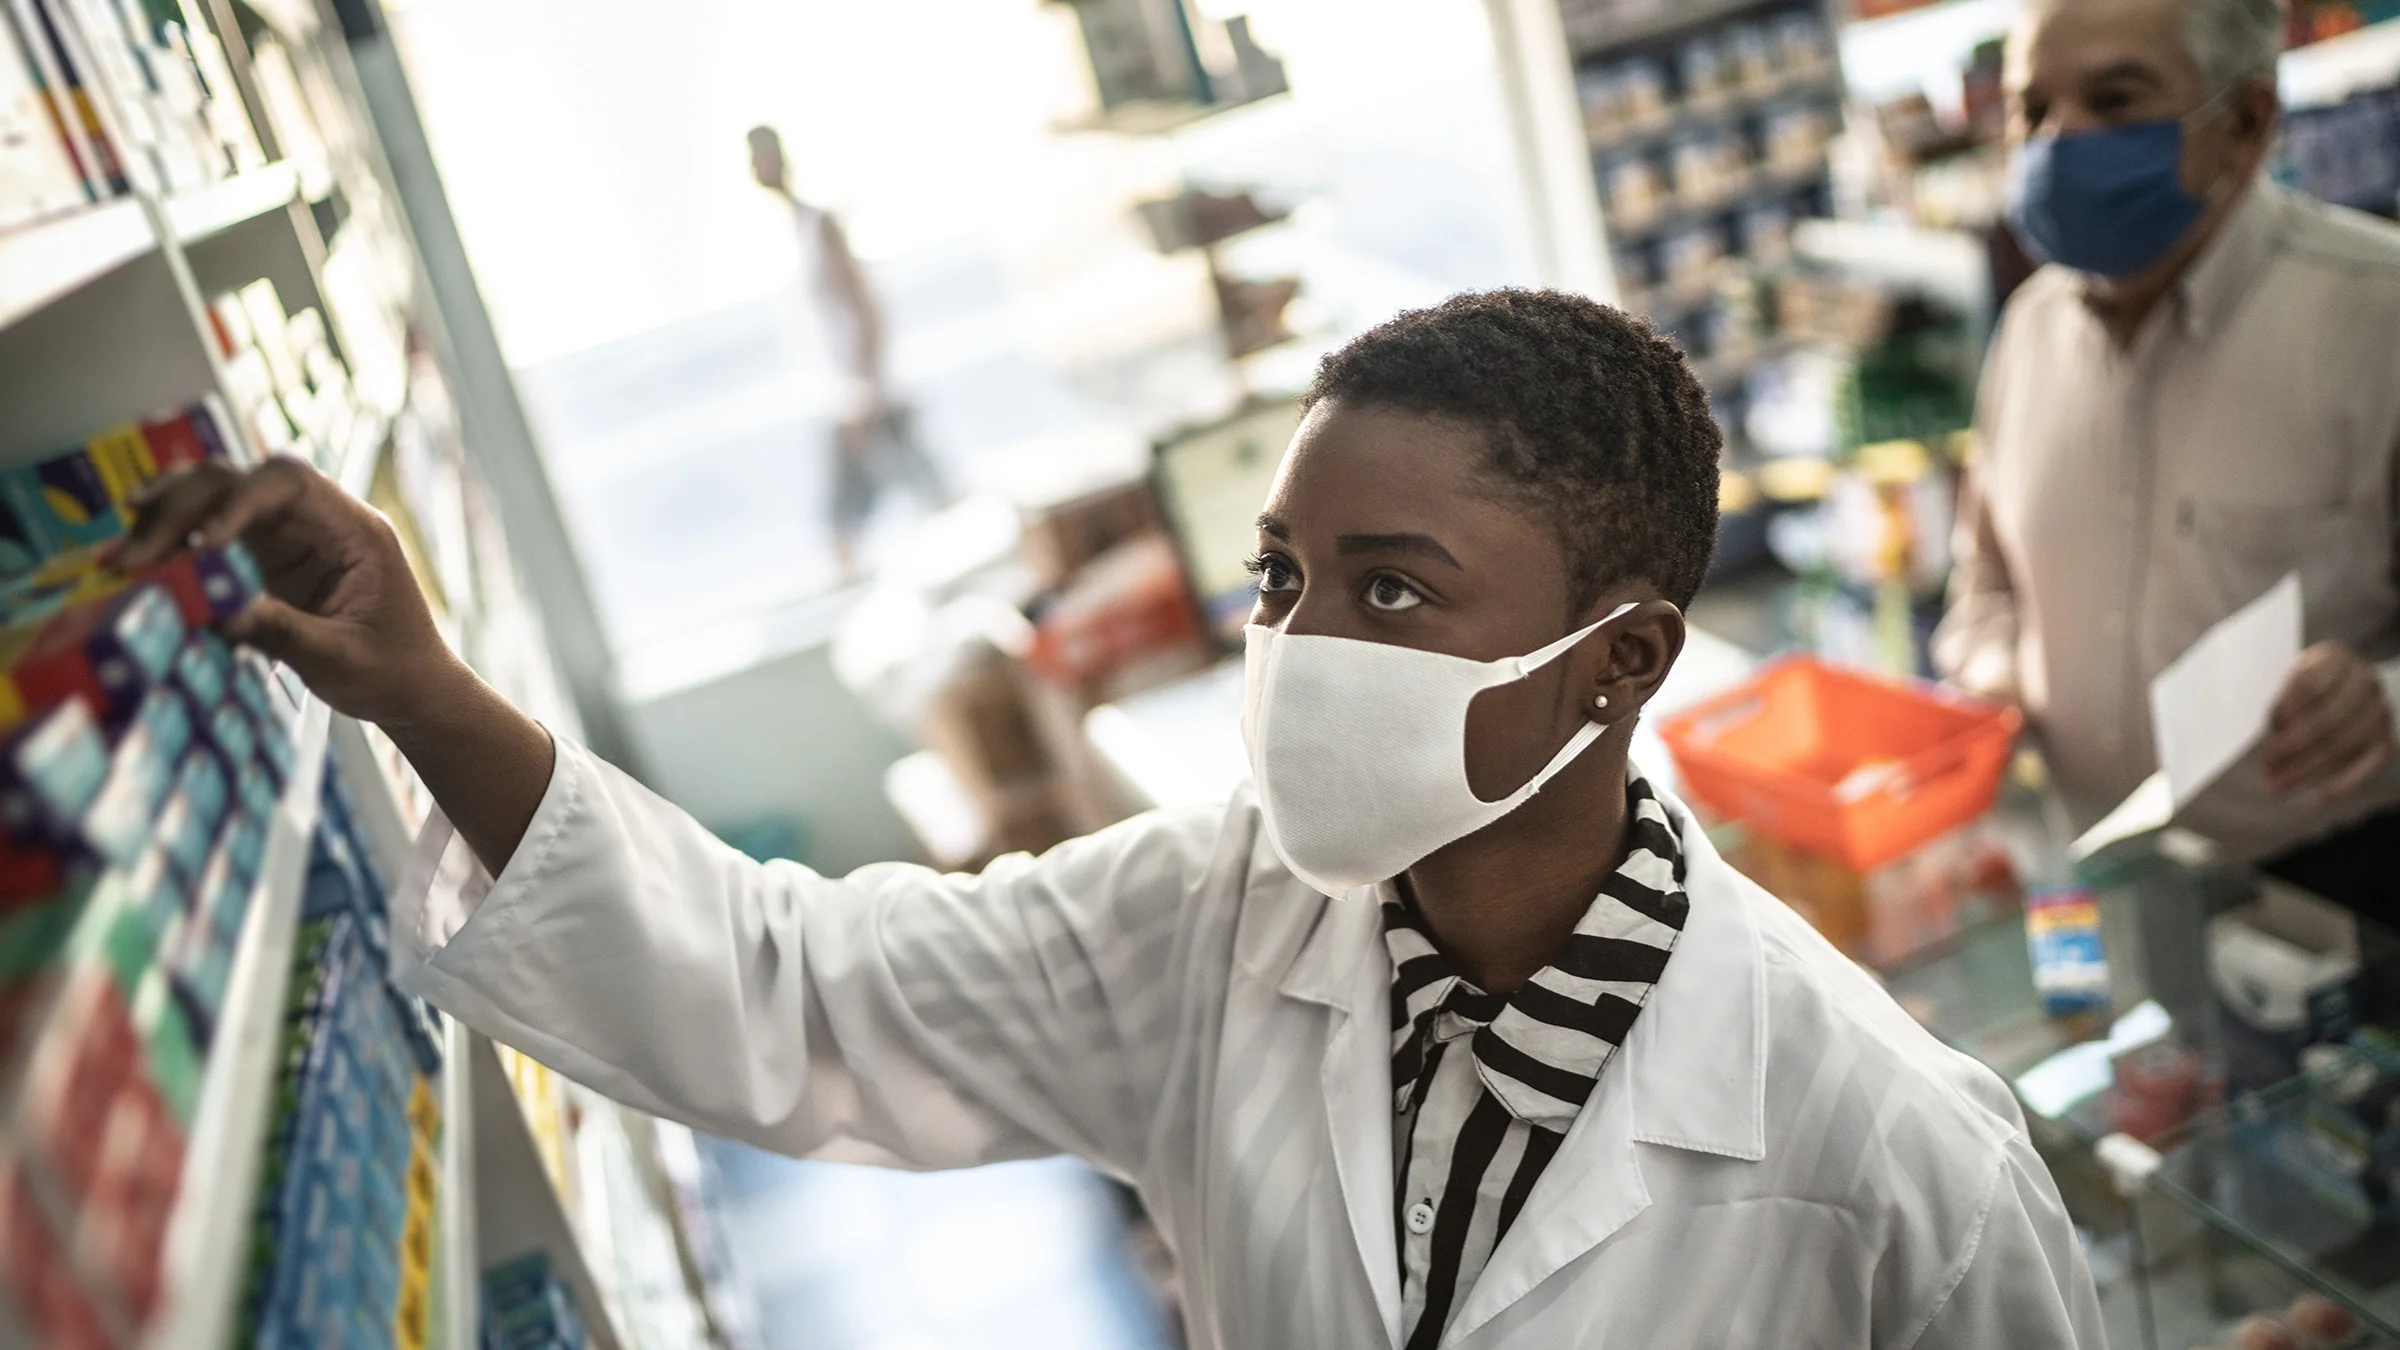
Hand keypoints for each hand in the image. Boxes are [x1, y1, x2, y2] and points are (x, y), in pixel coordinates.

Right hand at [112, 457, 467, 728]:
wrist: (412, 692)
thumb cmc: (394, 671)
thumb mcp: (341, 658)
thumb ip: (283, 631)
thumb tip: (218, 611)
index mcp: (354, 529)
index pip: (289, 482)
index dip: (238, 499)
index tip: (203, 541)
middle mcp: (316, 522)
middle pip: (239, 483)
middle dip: (183, 509)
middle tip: (136, 554)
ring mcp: (287, 539)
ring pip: (214, 503)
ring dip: (165, 521)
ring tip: (120, 555)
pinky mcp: (262, 563)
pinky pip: (208, 540)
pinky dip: (171, 550)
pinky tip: (134, 565)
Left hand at [2262, 641, 2394, 806]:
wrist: (2356, 685)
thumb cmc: (2309, 682)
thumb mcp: (2293, 675)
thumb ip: (2282, 697)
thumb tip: (2267, 732)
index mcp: (2336, 658)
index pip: (2309, 685)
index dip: (2285, 709)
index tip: (2264, 729)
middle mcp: (2365, 682)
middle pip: (2326, 721)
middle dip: (2291, 749)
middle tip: (2264, 768)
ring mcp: (2380, 713)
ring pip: (2341, 746)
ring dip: (2305, 771)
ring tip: (2275, 786)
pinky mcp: (2387, 741)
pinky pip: (2367, 768)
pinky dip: (2341, 787)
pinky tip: (2314, 800)